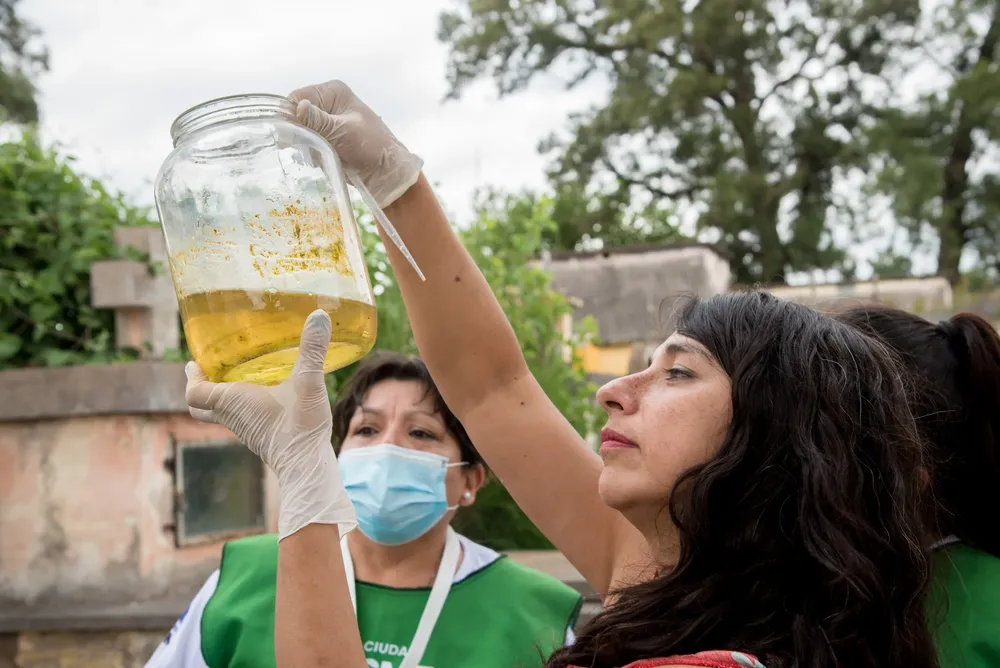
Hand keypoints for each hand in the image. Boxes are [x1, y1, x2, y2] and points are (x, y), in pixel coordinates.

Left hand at [184, 310, 355, 539]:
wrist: (306, 464)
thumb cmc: (299, 425)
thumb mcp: (308, 381)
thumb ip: (312, 348)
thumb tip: (319, 314)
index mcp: (231, 401)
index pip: (194, 392)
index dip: (192, 377)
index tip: (193, 362)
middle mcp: (232, 416)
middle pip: (200, 406)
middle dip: (200, 388)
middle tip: (208, 371)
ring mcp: (244, 430)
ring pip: (219, 414)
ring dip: (220, 397)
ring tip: (235, 378)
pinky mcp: (259, 437)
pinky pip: (239, 420)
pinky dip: (240, 407)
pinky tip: (262, 396)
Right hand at [289, 80, 422, 207]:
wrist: (385, 172)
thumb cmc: (370, 146)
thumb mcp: (343, 131)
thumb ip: (318, 121)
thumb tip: (297, 107)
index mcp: (333, 92)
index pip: (298, 96)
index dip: (290, 114)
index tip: (290, 132)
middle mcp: (327, 103)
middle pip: (296, 113)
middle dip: (296, 130)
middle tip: (303, 146)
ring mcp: (326, 121)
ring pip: (299, 129)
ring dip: (303, 143)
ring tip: (314, 154)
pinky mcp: (326, 139)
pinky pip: (307, 142)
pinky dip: (308, 151)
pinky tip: (317, 159)